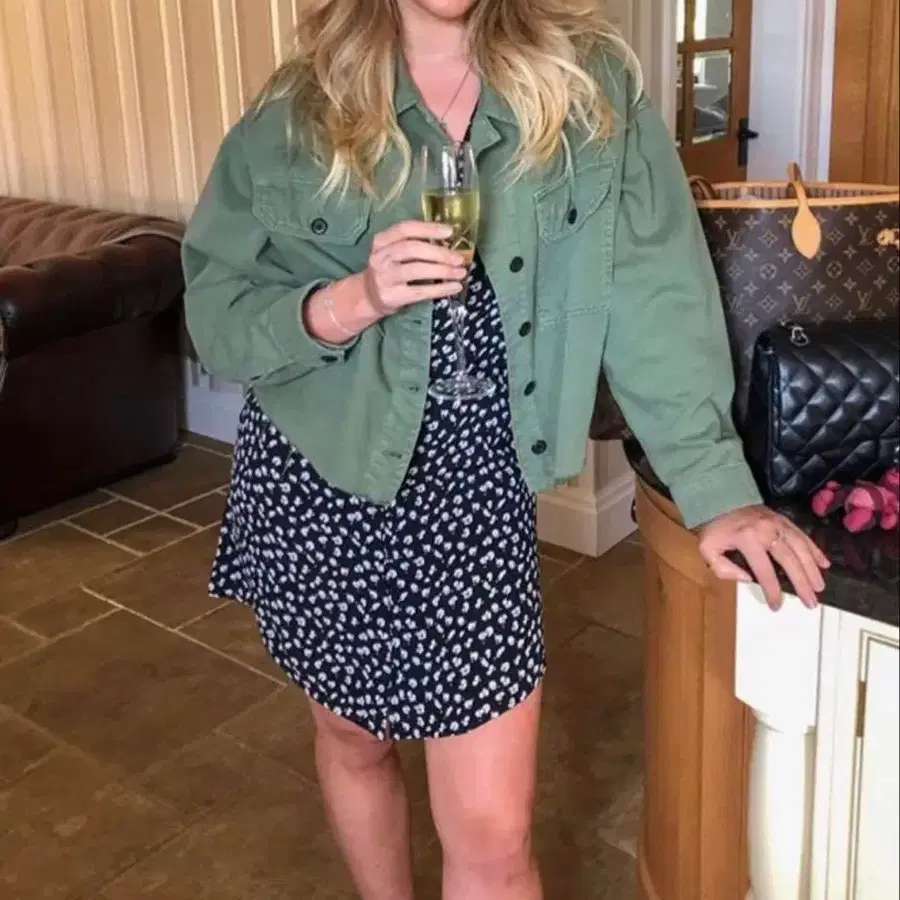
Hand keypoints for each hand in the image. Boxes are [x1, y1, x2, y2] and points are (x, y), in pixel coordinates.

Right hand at [362, 220, 468, 316]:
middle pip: (412, 249)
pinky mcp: (392, 296)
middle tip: (459, 258)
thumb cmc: (389, 270)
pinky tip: (455, 287)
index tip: (450, 231)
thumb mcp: (392, 251)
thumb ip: (412, 243)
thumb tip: (448, 240)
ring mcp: (385, 277)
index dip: (428, 228)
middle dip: (439, 253)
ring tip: (460, 272)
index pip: (405, 229)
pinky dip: (440, 289)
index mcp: (381, 241)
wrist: (369, 296)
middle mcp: (380, 257)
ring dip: (443, 271)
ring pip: (417, 270)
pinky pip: (420, 292)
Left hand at [697, 505, 830, 610]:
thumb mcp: (707, 550)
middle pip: (789, 561)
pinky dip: (814, 550)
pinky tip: (823, 563)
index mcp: (747, 540)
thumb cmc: (714, 528)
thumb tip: (747, 579)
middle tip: (811, 602)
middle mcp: (766, 531)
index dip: (772, 591)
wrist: (719, 499)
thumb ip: (723, 569)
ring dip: (812, 569)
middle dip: (802, 584)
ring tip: (819, 587)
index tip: (777, 605)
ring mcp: (777, 523)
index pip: (764, 571)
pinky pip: (802, 535)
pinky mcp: (782, 519)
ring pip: (801, 548)